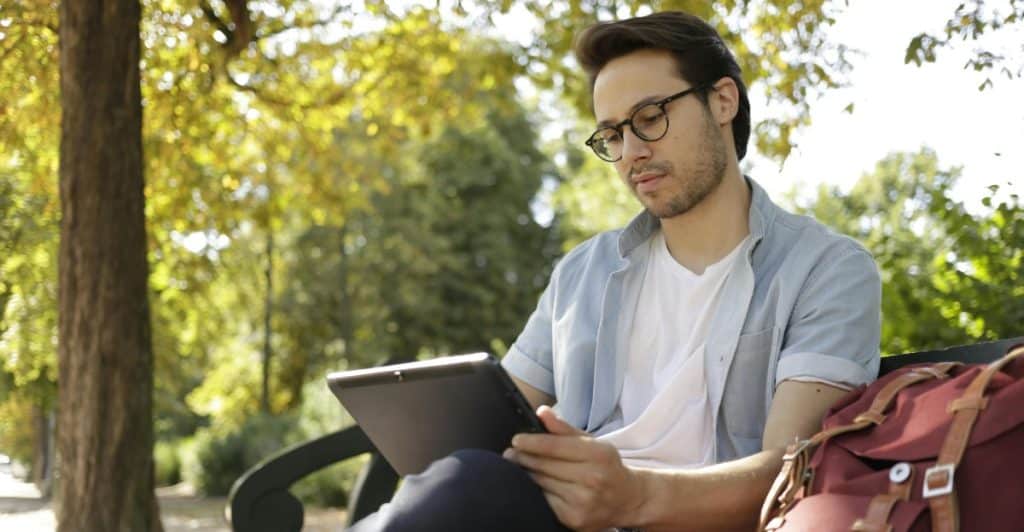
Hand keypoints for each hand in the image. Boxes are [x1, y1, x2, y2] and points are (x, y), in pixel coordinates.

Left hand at [503, 406, 649, 530]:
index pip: (555, 446)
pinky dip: (535, 491)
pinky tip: (532, 484)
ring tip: (519, 466)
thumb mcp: (592, 443)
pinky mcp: (574, 519)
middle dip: (524, 458)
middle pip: (545, 465)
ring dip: (526, 474)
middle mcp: (592, 478)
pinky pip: (544, 501)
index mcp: (598, 455)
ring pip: (541, 483)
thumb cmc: (606, 467)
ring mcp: (583, 501)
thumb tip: (542, 412)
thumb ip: (565, 428)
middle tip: (511, 452)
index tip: (517, 440)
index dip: (532, 442)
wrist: (628, 500)